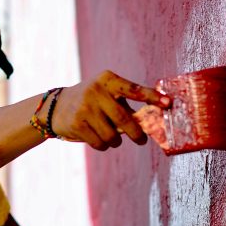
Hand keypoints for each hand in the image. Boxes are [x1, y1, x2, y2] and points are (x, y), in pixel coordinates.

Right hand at [51, 70, 170, 149]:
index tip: (168, 103)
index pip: (134, 89)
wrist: (56, 106)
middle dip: (136, 134)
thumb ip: (126, 104)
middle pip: (124, 118)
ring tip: (113, 137)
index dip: (152, 97)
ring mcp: (85, 107)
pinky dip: (104, 145)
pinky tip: (100, 139)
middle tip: (142, 140)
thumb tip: (150, 122)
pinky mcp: (77, 123)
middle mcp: (96, 91)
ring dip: (116, 141)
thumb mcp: (106, 93)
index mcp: (108, 80)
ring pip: (112, 135)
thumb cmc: (92, 101)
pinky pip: (100, 143)